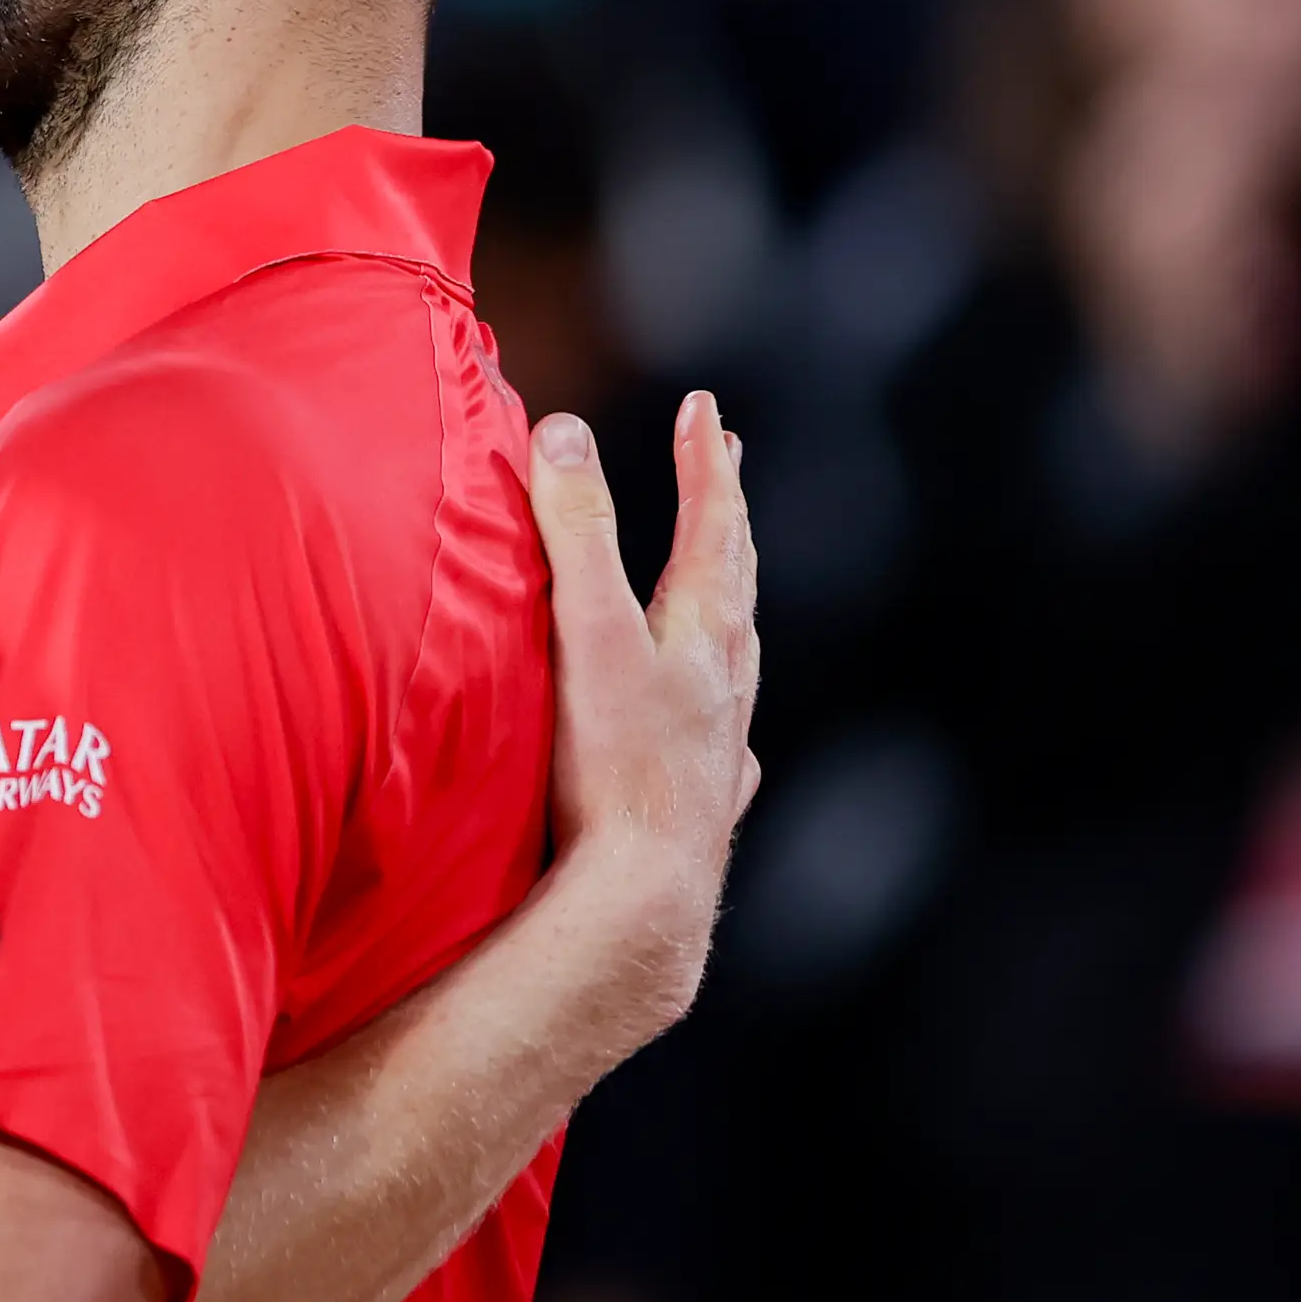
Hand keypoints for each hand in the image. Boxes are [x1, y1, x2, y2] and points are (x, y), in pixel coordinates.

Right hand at [528, 393, 760, 1047]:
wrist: (641, 894)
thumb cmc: (612, 762)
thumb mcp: (586, 630)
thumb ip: (575, 530)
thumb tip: (564, 432)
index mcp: (701, 633)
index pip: (713, 525)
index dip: (706, 463)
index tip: (706, 408)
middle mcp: (724, 684)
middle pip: (736, 582)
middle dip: (726, 517)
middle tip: (727, 465)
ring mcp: (717, 745)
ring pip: (736, 660)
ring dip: (729, 609)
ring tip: (725, 587)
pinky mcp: (700, 803)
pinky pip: (723, 743)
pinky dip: (719, 716)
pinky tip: (722, 738)